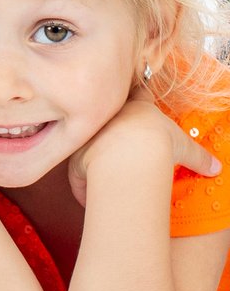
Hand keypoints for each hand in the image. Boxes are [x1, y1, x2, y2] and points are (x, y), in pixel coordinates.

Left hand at [68, 93, 222, 208]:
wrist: (128, 153)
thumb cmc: (158, 144)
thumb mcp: (184, 147)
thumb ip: (198, 157)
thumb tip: (217, 168)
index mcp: (134, 109)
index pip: (139, 95)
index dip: (139, 93)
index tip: (139, 90)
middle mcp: (106, 118)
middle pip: (107, 117)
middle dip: (111, 128)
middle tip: (120, 145)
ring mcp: (88, 135)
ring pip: (88, 145)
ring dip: (94, 161)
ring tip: (104, 178)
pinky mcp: (75, 157)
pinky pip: (77, 175)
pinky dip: (83, 188)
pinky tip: (91, 199)